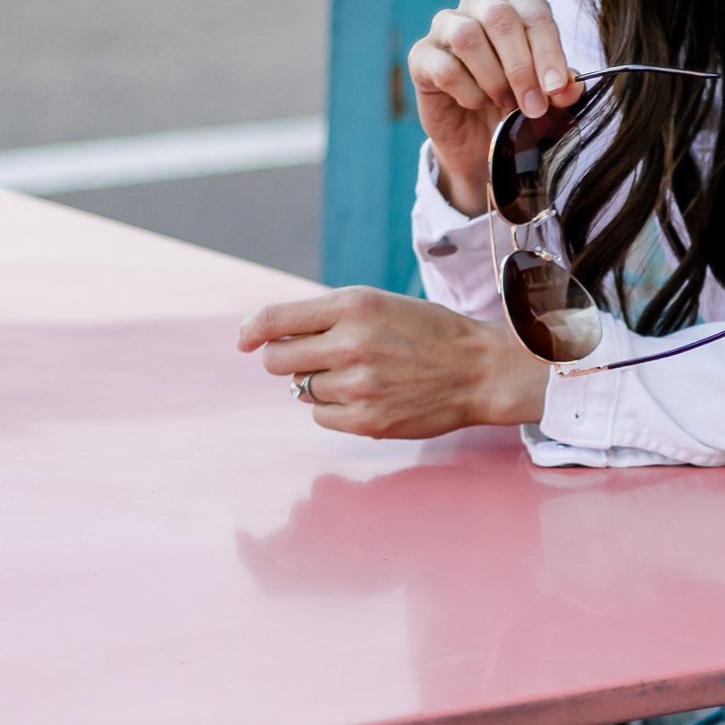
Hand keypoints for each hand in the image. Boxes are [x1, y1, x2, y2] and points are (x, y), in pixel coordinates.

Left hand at [239, 284, 549, 438]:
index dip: (251, 331)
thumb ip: (325, 316)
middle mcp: (350, 344)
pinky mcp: (367, 421)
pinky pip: (320, 416)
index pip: (275, 320)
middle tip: (312, 359)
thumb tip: (266, 339)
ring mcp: (358, 386)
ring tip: (359, 375)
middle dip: (285, 359)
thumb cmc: (426, 332)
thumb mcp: (377, 304)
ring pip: (301, 389)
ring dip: (319, 383)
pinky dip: (334, 408)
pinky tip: (365, 397)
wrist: (480, 370)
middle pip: (277, 360)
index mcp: (352, 306)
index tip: (244, 340)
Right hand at [410, 0, 580, 218]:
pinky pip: (445, 68)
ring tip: (505, 105)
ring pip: (467, 36)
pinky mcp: (421, 56)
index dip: (548, 50)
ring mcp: (445, 26)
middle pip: (499, 17)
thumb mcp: (545, 96)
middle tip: (533, 106)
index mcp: (515, 4)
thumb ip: (560, 87)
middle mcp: (478, 5)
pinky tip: (478, 104)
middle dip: (521, 66)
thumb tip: (572, 87)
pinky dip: (468, 92)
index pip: (534, 12)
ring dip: (493, 78)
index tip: (556, 88)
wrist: (478, 137)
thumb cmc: (515, 102)